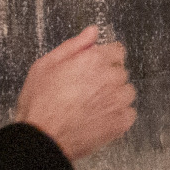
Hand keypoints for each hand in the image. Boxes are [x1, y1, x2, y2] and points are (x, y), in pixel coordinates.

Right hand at [16, 27, 135, 160]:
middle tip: (86, 90)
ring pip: (127, 92)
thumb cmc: (40, 103)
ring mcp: (118, 101)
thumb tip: (93, 31)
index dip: (105, 58)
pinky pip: (129, 113)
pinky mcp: (121, 122)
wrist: (42, 137)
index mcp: (94, 60)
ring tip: (92, 105)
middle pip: (121, 72)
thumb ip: (74, 46)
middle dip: (108, 77)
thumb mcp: (46, 65)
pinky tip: (99, 118)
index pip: (117, 51)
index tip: (94, 68)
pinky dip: (118, 115)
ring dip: (115, 96)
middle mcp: (110, 77)